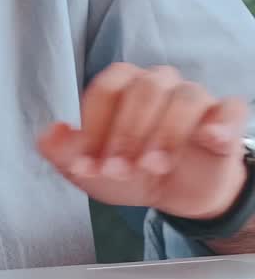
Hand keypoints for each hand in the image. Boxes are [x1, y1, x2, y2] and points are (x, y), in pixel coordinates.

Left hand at [38, 63, 248, 220]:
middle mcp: (158, 83)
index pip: (106, 89)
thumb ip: (63, 153)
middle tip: (121, 169)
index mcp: (122, 86)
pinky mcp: (224, 119)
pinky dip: (221, 121)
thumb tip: (49, 135)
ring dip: (166, 133)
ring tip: (154, 166)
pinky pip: (229, 108)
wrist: (175, 195)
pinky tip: (209, 138)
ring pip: (183, 97)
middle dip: (127, 133)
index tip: (92, 163)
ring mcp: (193, 98)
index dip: (96, 126)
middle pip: (143, 90)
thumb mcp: (92, 171)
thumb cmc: (131, 170)